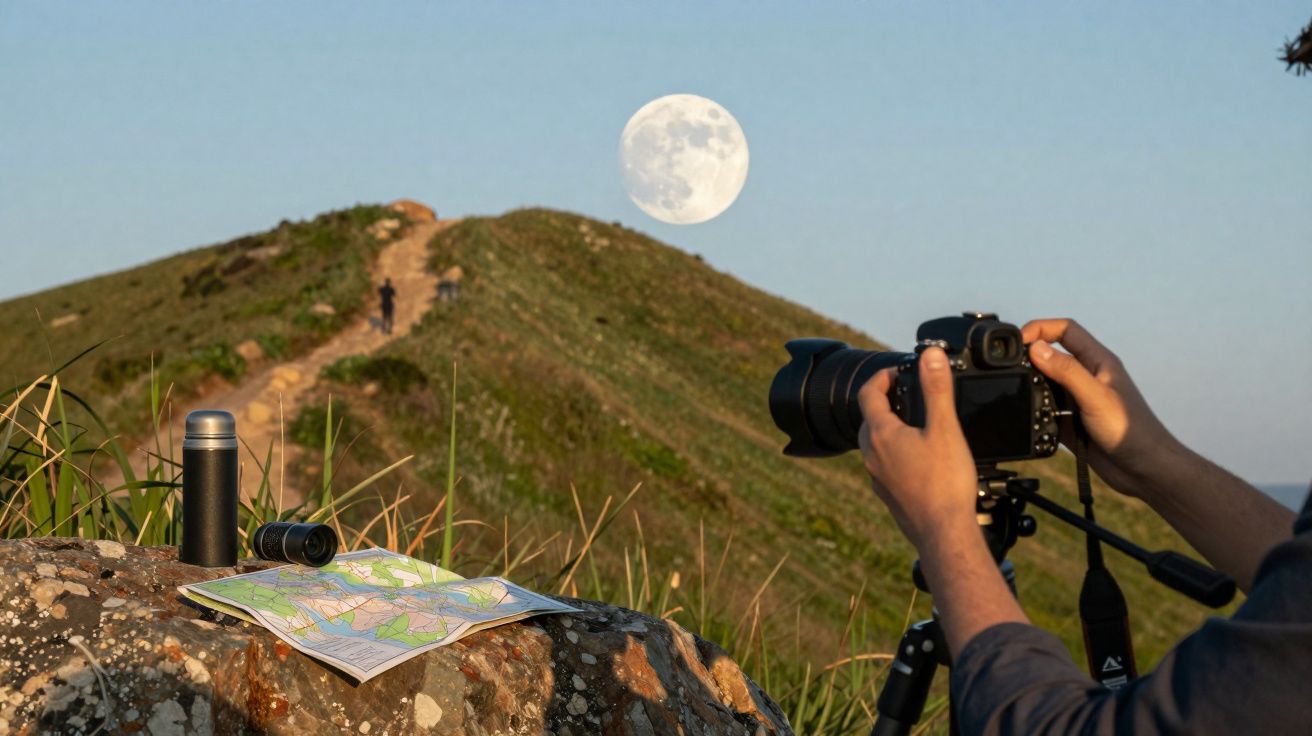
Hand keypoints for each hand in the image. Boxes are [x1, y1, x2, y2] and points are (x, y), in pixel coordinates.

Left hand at [856, 347, 978, 546]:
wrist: (943, 534)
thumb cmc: (945, 484)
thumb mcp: (945, 428)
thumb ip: (937, 389)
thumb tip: (929, 355)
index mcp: (881, 434)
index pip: (868, 393)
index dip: (882, 376)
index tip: (898, 371)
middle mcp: (872, 455)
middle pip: (869, 418)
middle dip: (885, 401)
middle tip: (908, 394)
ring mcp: (878, 477)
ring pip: (875, 443)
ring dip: (889, 427)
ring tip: (916, 423)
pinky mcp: (888, 494)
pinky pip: (884, 464)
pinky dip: (896, 452)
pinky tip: (919, 458)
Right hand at [1021, 318, 1182, 497]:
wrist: (1145, 470)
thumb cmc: (1131, 430)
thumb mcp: (1095, 396)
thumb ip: (1066, 370)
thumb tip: (1035, 348)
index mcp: (1098, 361)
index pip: (1065, 330)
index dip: (1040, 328)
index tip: (1018, 342)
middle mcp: (1088, 377)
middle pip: (1052, 355)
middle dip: (1030, 358)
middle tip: (1011, 370)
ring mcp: (1079, 400)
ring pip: (1046, 384)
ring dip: (1032, 388)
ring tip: (1020, 396)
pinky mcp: (1073, 422)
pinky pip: (1046, 411)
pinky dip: (1035, 414)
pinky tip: (1031, 421)